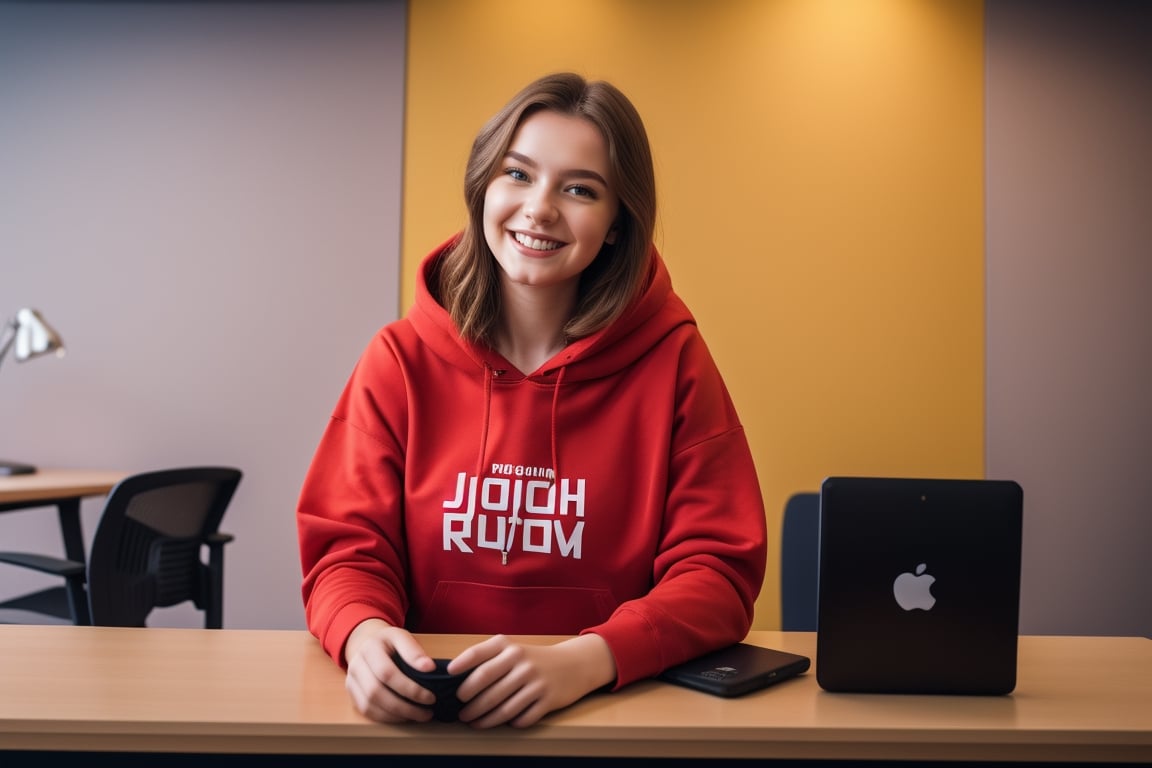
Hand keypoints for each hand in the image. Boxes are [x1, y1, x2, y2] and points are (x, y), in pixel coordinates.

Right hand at [343, 619, 438, 722]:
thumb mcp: (402, 636)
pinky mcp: (352, 694)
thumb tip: (429, 667)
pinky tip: (404, 716)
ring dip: (397, 715)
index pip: (387, 673)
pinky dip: (387, 718)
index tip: (430, 696)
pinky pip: (367, 711)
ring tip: (419, 716)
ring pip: (370, 705)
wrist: (367, 644)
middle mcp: (356, 665)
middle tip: (427, 711)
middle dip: (404, 706)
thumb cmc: (389, 643)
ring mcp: (351, 681)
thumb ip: (414, 651)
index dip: (410, 688)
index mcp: (370, 648)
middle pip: (376, 692)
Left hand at [449, 633, 615, 728]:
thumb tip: (457, 679)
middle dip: (469, 703)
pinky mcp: (548, 700)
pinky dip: (510, 724)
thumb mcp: (514, 650)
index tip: (447, 680)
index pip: (477, 655)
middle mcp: (522, 662)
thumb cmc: (535, 658)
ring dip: (484, 719)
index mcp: (509, 646)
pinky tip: (503, 724)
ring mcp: (536, 681)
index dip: (460, 667)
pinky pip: (522, 718)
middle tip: (460, 713)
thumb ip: (489, 659)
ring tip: (474, 723)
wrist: (574, 663)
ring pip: (502, 707)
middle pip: (485, 686)